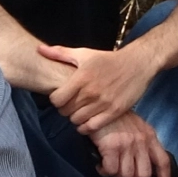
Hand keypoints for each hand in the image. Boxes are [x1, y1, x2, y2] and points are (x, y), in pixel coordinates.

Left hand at [40, 43, 155, 131]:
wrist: (138, 63)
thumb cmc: (108, 59)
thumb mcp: (84, 54)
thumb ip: (60, 53)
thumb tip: (39, 49)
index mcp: (81, 78)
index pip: (56, 100)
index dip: (56, 100)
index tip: (61, 97)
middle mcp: (91, 91)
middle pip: (65, 111)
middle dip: (65, 109)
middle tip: (70, 105)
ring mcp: (104, 102)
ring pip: (77, 120)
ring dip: (75, 118)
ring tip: (79, 111)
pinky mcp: (115, 111)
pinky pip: (93, 126)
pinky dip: (86, 127)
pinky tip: (87, 121)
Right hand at [88, 111, 172, 176]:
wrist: (97, 106)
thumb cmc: (114, 118)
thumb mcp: (135, 127)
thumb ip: (141, 142)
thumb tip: (138, 162)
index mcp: (150, 136)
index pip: (162, 161)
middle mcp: (142, 142)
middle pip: (142, 174)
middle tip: (120, 172)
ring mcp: (127, 145)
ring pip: (125, 175)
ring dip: (115, 175)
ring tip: (108, 166)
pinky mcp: (112, 147)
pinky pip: (110, 170)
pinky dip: (104, 172)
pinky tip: (100, 165)